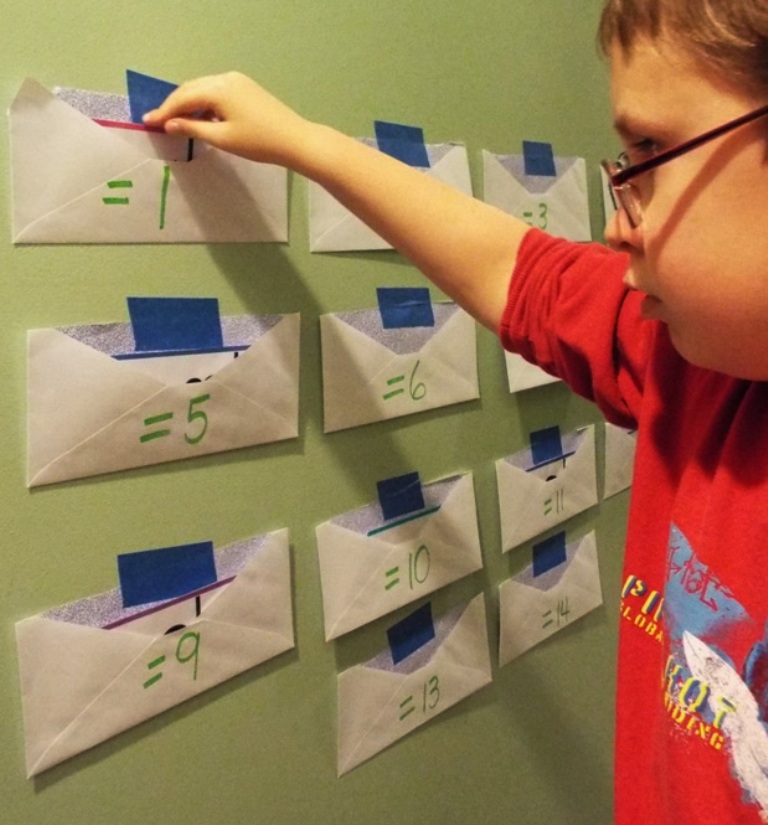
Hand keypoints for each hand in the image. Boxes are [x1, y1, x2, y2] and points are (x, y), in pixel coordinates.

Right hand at [143, 72, 311, 166]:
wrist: (294, 140)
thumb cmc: (258, 143)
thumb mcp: (222, 138)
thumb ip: (193, 129)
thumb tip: (169, 124)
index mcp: (218, 89)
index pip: (182, 98)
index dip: (164, 111)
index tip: (148, 122)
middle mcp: (225, 78)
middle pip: (191, 89)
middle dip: (173, 105)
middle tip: (157, 121)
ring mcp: (237, 80)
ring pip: (203, 89)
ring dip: (189, 103)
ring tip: (176, 121)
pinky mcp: (245, 87)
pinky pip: (217, 91)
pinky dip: (205, 103)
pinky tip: (200, 117)